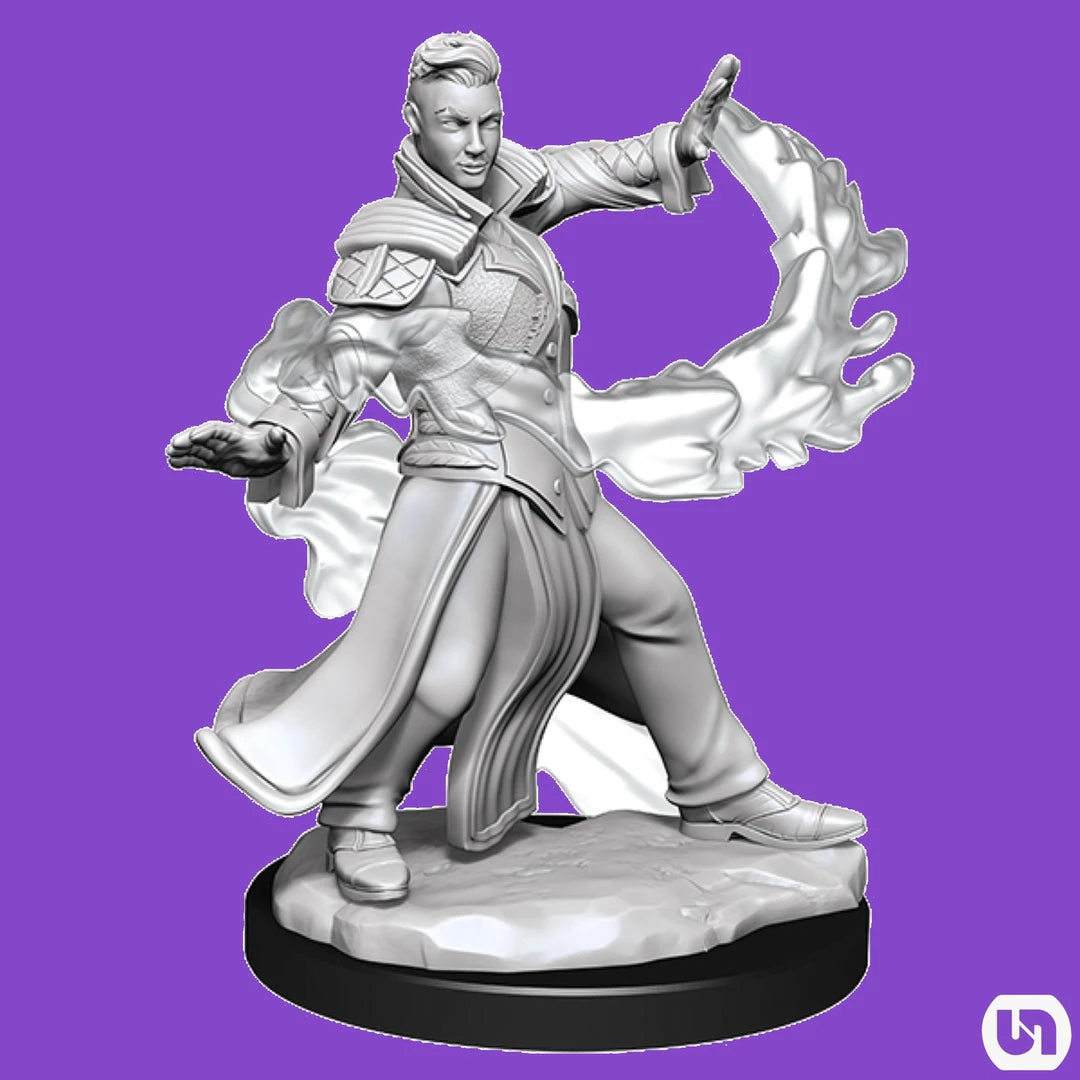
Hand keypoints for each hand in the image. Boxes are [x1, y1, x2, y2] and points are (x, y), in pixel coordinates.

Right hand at [166, 421, 289, 477]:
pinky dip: (185, 461)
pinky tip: (173, 463)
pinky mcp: (214, 461)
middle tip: (174, 444)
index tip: (195, 437)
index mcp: (235, 434)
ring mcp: (217, 450)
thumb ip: (275, 440)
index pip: (218, 430)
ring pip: (196, 449)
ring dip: (183, 451)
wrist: (269, 457)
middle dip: (188, 440)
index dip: (206, 432)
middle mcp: (223, 441)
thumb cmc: (271, 449)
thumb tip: (280, 433)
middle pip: (202, 437)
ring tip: (169, 454)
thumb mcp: (275, 446)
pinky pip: (197, 461)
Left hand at [675, 54, 739, 164]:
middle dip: (721, 74)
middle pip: (713, 87)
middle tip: (728, 61)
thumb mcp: (692, 151)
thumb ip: (697, 151)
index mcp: (699, 115)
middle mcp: (704, 105)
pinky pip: (724, 87)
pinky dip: (730, 76)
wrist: (683, 142)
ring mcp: (710, 102)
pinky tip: (736, 63)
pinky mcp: (716, 102)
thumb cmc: (689, 146)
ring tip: (734, 60)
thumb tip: (703, 154)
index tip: (722, 81)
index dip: (714, 91)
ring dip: (727, 72)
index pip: (707, 100)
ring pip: (719, 84)